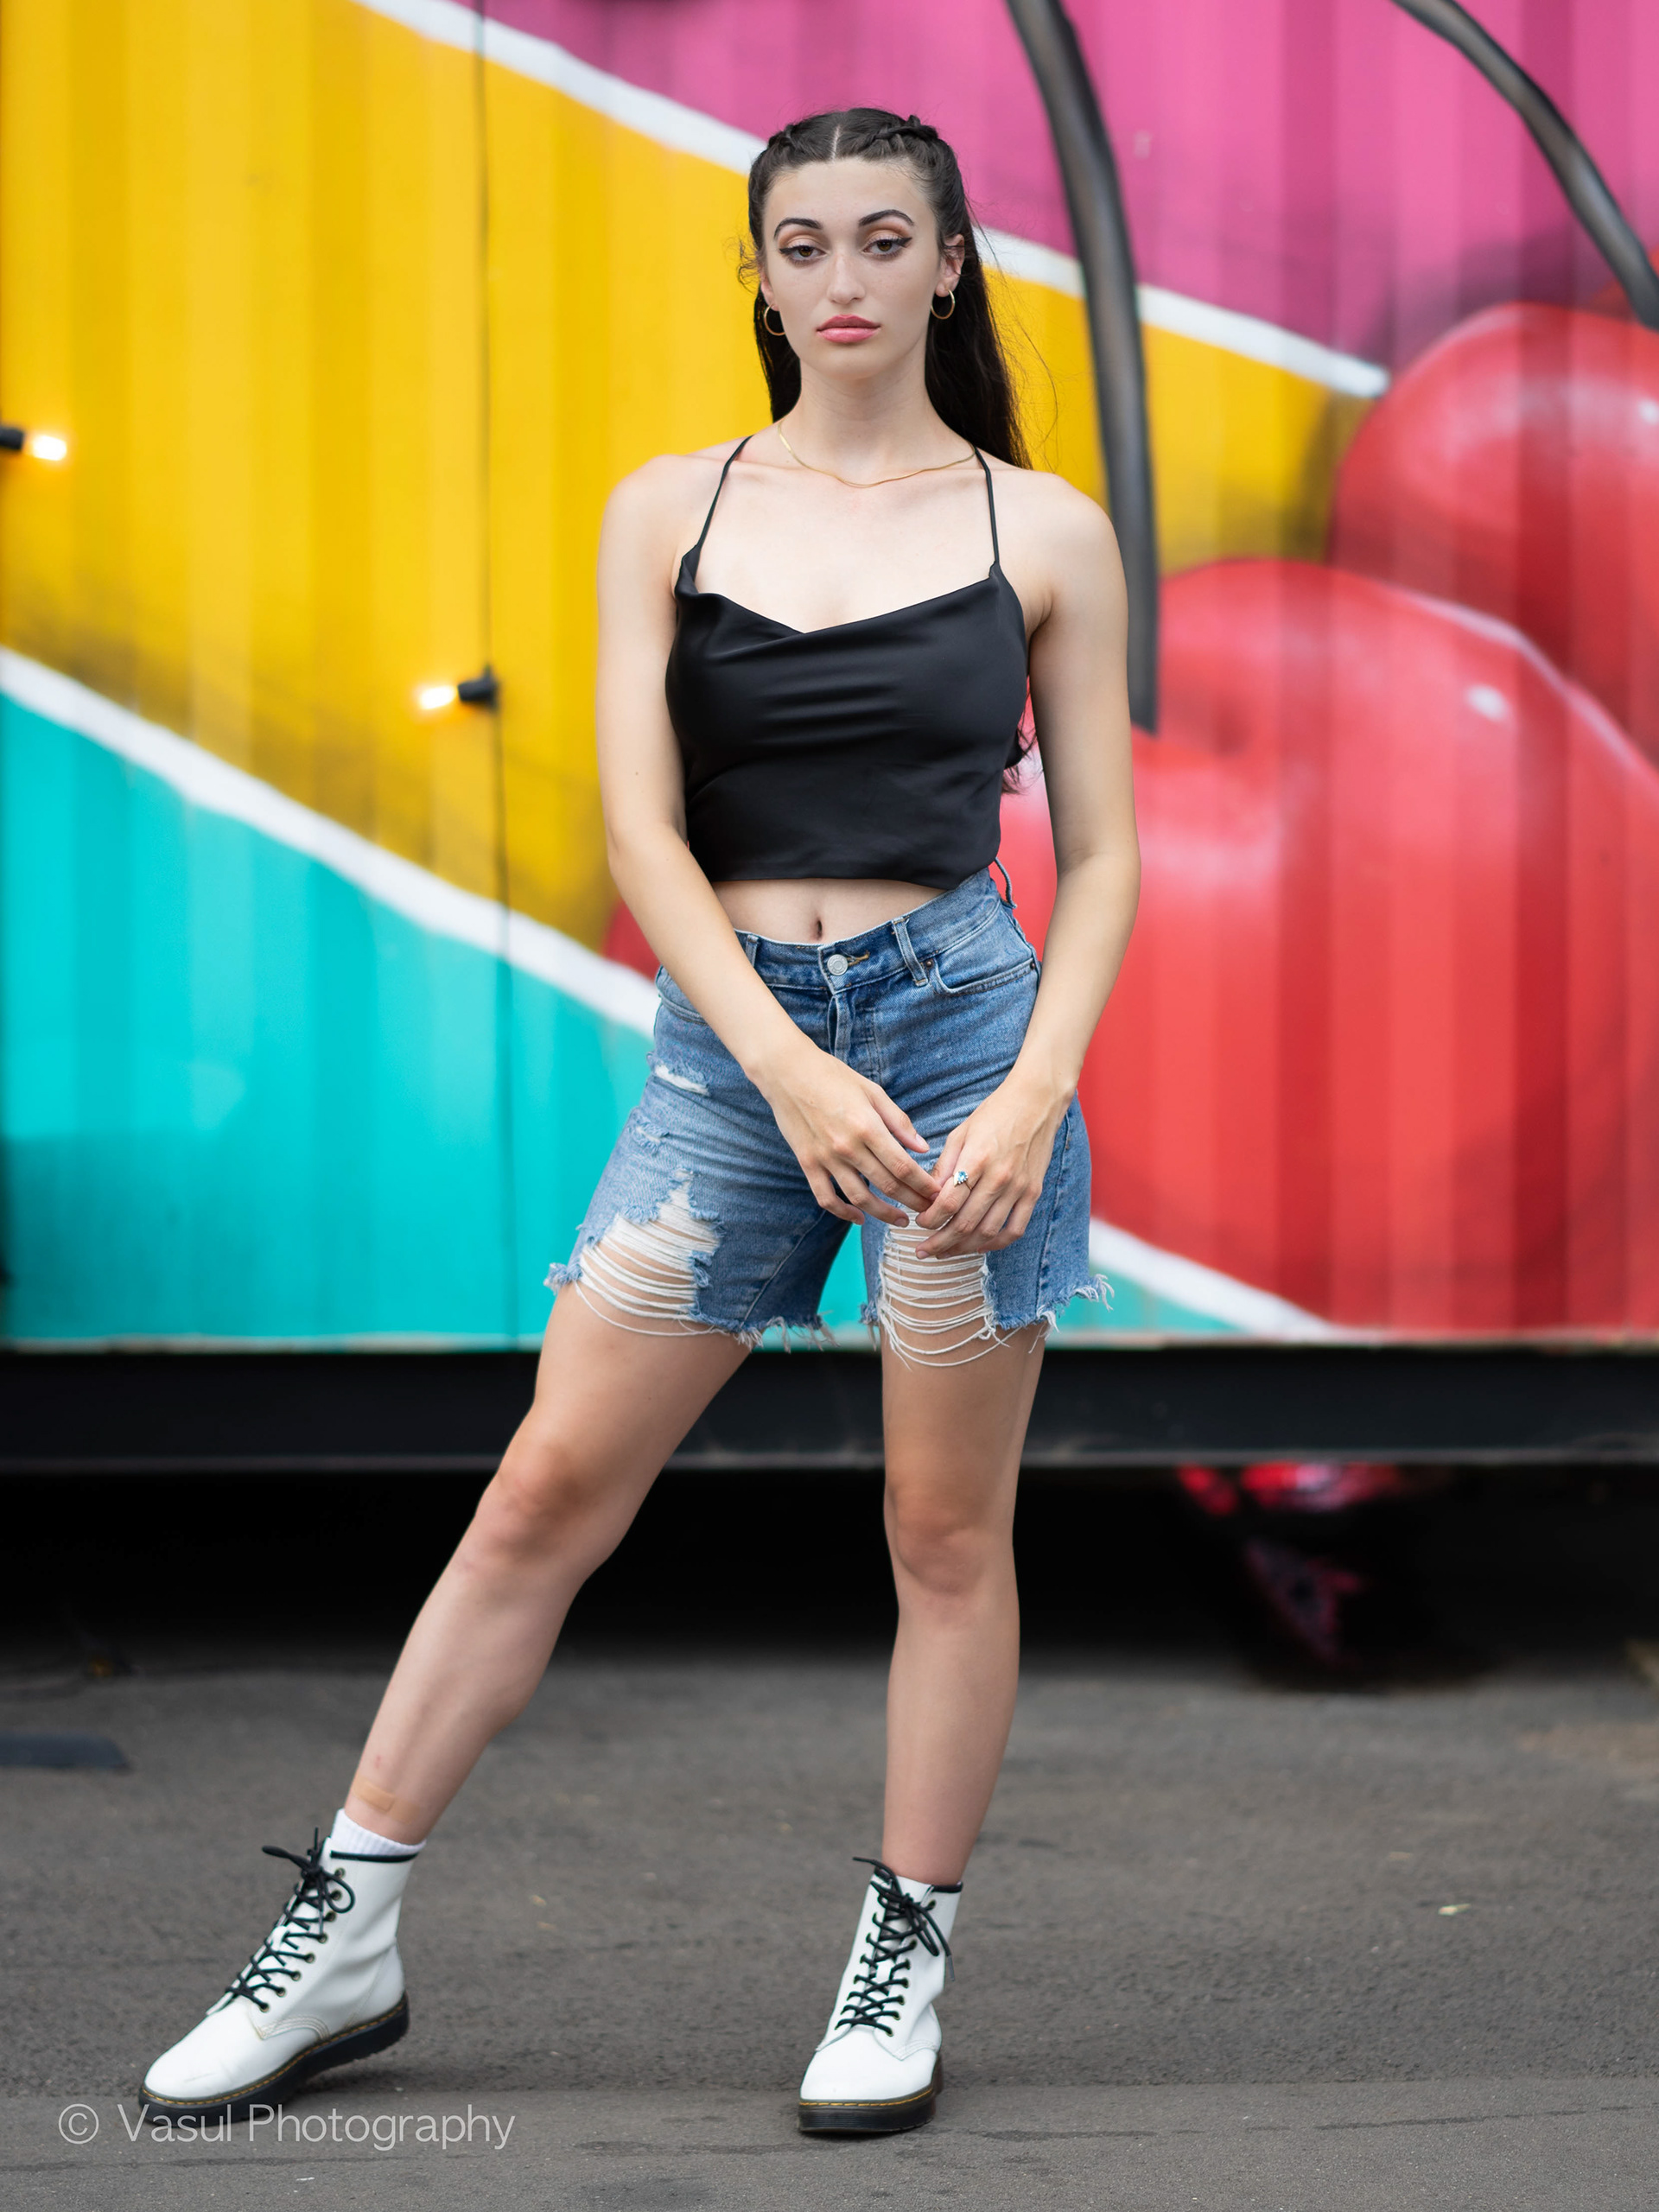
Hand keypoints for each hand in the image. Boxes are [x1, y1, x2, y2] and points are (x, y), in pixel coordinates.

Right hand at [760, 1041, 941, 1226]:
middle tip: (928, 1210)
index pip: (903, 1166)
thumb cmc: (833, 1076)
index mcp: (867, 1126)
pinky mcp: (808, 1163)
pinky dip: (844, 1213)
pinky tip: (860, 1218)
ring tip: (900, 1220)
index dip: (923, 1185)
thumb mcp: (872, 1091)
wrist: (787, 1072)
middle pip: (887, 1185)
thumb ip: (899, 1122)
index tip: (937, 1193)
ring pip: (859, 1198)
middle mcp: (847, 1147)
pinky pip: (826, 1198)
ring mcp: (825, 1158)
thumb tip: (923, 1147)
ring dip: (883, 1214)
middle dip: (912, 1201)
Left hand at [912, 1077, 1067, 1255]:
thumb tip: (928, 1197)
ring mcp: (1019, 1188)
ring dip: (963, 1248)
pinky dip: (995, 1244)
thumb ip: (944, 1167)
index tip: (920, 1223)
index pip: (948, 1203)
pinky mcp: (1033, 1193)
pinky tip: (978, 1246)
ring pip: (987, 1233)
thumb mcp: (961, 1134)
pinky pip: (1015, 1230)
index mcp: (977, 1160)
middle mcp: (999, 1178)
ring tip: (944, 1252)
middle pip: (965, 1224)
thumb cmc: (994, 1114)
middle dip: (939, 1242)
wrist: (1036, 1102)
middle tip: (923, 1250)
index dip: (930, 1219)